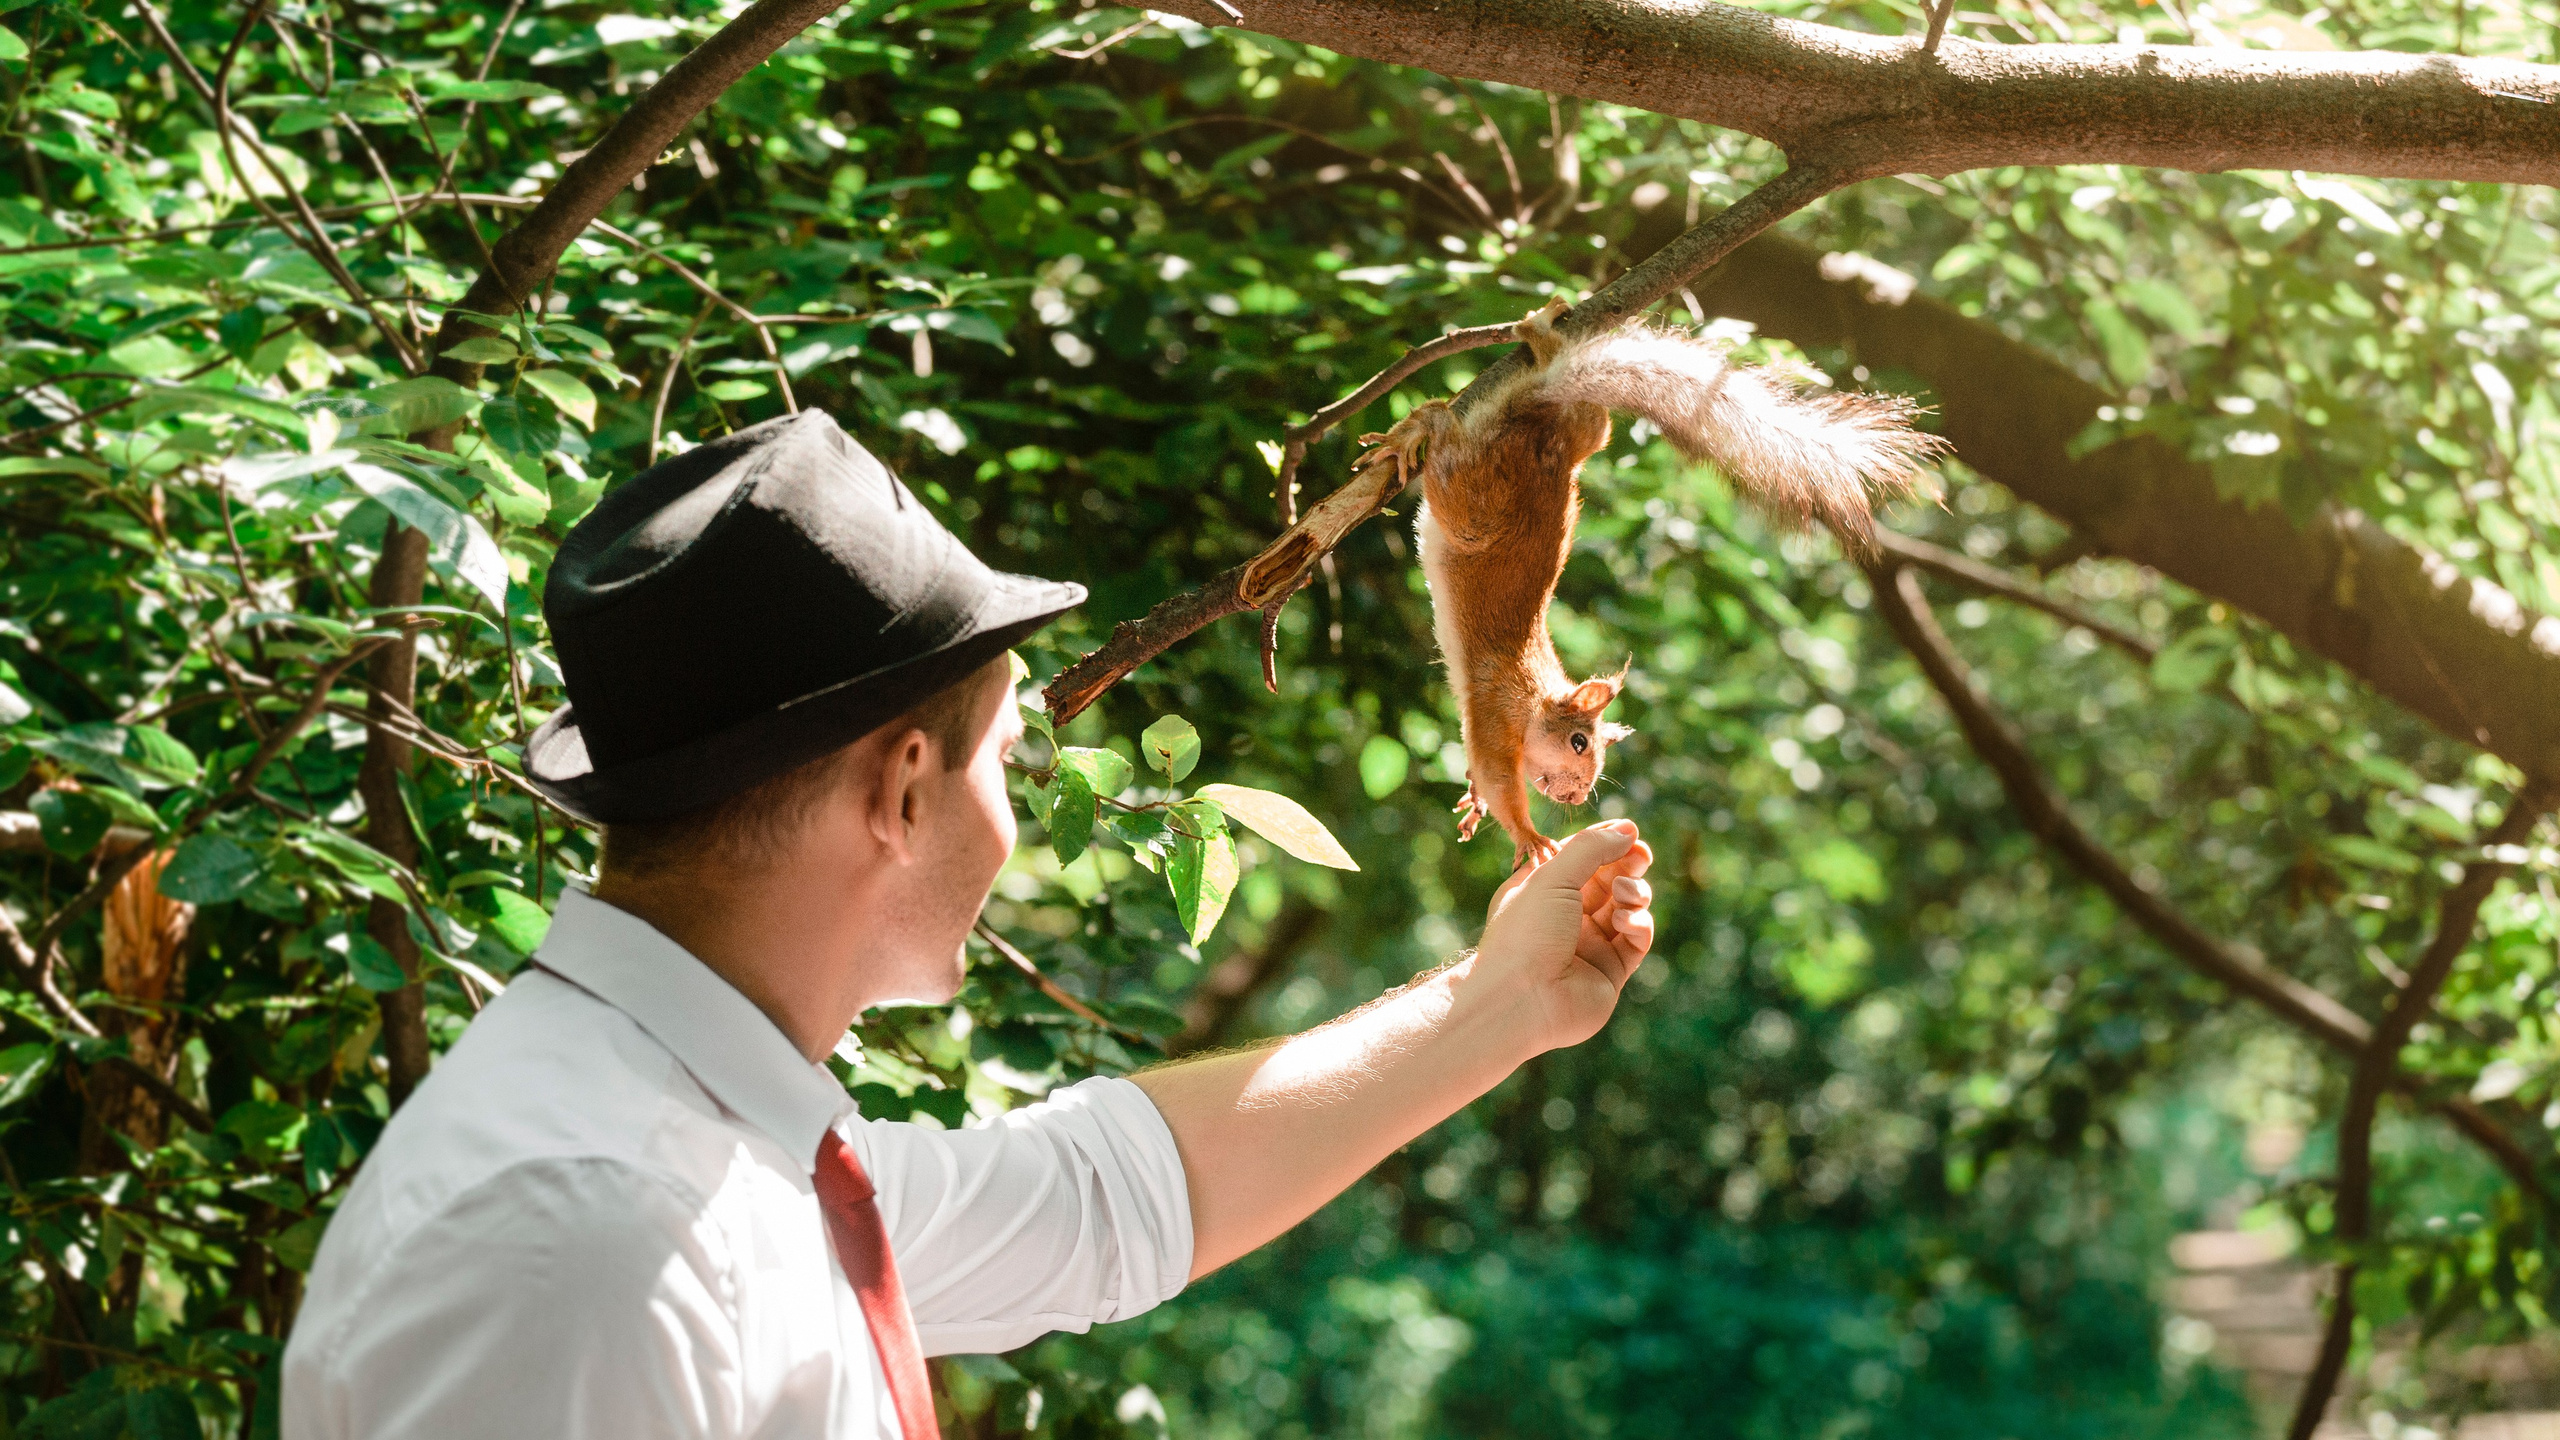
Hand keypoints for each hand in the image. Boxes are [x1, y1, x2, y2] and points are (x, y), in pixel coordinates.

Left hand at [1474, 820, 1654, 1054]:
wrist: (1520, 999)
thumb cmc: (1525, 933)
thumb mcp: (1552, 876)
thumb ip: (1591, 848)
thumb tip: (1628, 829)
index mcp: (1542, 890)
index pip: (1581, 857)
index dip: (1606, 842)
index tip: (1629, 831)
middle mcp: (1565, 917)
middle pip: (1609, 879)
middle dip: (1627, 864)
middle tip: (1639, 856)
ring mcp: (1589, 945)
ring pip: (1627, 907)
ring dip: (1633, 893)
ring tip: (1624, 894)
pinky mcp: (1610, 971)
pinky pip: (1636, 939)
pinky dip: (1639, 924)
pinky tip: (1625, 920)